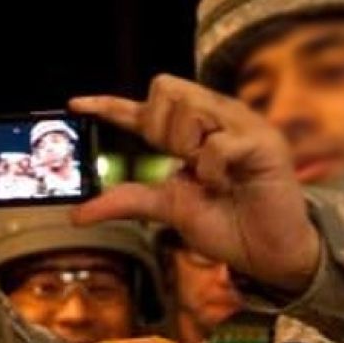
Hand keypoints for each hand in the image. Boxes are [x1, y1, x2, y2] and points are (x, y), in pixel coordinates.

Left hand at [71, 75, 320, 293]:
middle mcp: (216, 117)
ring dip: (187, 148)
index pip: (144, 108)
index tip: (75, 105)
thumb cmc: (226, 224)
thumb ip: (128, 201)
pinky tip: (224, 185)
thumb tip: (77, 214)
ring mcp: (241, 124)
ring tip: (209, 176)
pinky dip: (210, 170)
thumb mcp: (168, 209)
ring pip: (188, 108)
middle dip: (160, 128)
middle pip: (165, 88)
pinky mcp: (262, 142)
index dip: (108, 104)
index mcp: (192, 130)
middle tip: (181, 162)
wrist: (268, 253)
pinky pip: (215, 144)